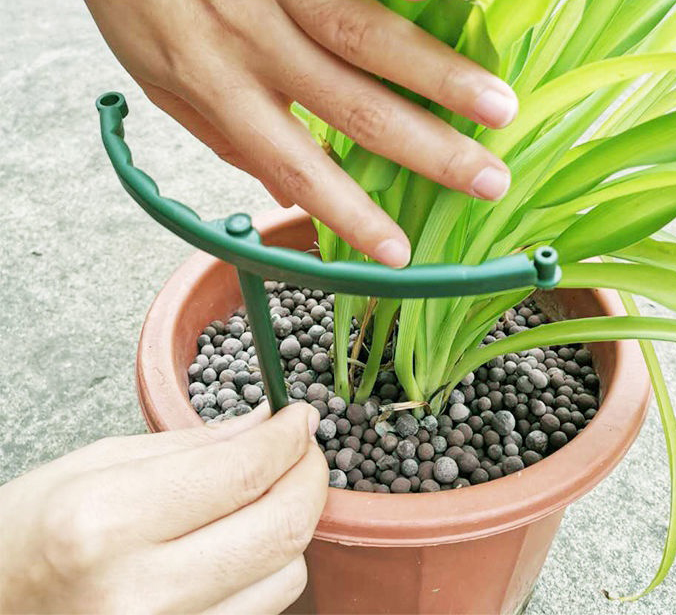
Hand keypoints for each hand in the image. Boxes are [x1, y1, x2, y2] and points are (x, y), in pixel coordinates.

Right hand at [0, 403, 326, 613]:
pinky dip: (267, 569)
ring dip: (291, 526)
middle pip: (280, 530)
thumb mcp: (98, 463)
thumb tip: (267, 424)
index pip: (243, 473)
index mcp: (107, 522)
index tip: (300, 416)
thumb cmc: (29, 532)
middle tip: (304, 447)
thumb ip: (194, 445)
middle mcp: (139, 593)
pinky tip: (244, 540)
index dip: (288, 438)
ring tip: (268, 494)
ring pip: (285, 577)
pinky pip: (258, 611)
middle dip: (311, 476)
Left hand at [1, 0, 516, 267]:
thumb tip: (280, 187)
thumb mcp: (158, 76)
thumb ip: (223, 130)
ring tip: (496, 105)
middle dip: (428, 150)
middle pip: (350, 103)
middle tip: (492, 180)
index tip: (402, 254)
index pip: (295, 165)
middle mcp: (247, 33)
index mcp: (218, 83)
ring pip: (358, 28)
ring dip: (434, 71)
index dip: (350, 213)